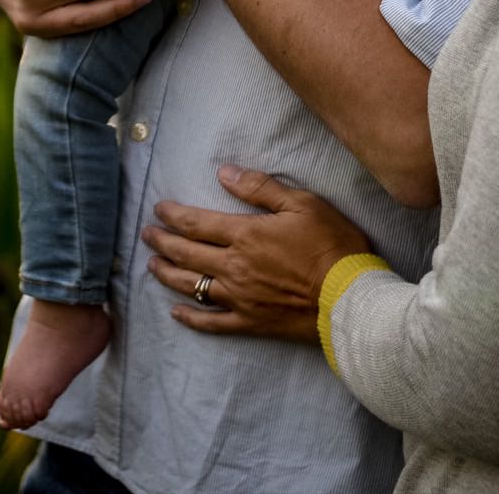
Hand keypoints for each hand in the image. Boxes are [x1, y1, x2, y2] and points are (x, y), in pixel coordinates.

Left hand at [141, 165, 374, 344]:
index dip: (173, 215)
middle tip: (147, 235)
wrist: (351, 298)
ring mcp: (240, 298)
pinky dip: (190, 319)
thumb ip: (260, 189)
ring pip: (192, 286)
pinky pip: (212, 323)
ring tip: (151, 266)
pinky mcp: (251, 323)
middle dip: (163, 242)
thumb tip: (224, 174)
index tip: (158, 209)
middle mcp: (234, 267)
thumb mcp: (302, 204)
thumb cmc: (332, 246)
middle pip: (187, 254)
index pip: (197, 223)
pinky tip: (176, 313)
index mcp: (245, 235)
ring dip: (167, 274)